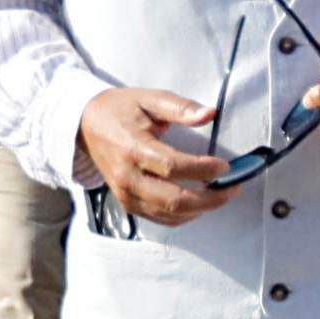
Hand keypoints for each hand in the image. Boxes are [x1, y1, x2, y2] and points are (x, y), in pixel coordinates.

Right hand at [79, 85, 237, 225]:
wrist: (86, 125)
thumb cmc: (121, 109)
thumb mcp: (149, 99)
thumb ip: (180, 107)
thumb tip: (210, 114)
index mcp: (132, 148)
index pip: (171, 167)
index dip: (202, 169)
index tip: (225, 166)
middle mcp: (127, 176)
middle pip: (173, 200)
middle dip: (210, 198)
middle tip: (233, 188)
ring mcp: (126, 194)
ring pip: (169, 214)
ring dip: (201, 209)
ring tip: (222, 194)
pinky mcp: (128, 204)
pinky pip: (161, 219)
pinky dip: (185, 216)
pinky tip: (201, 203)